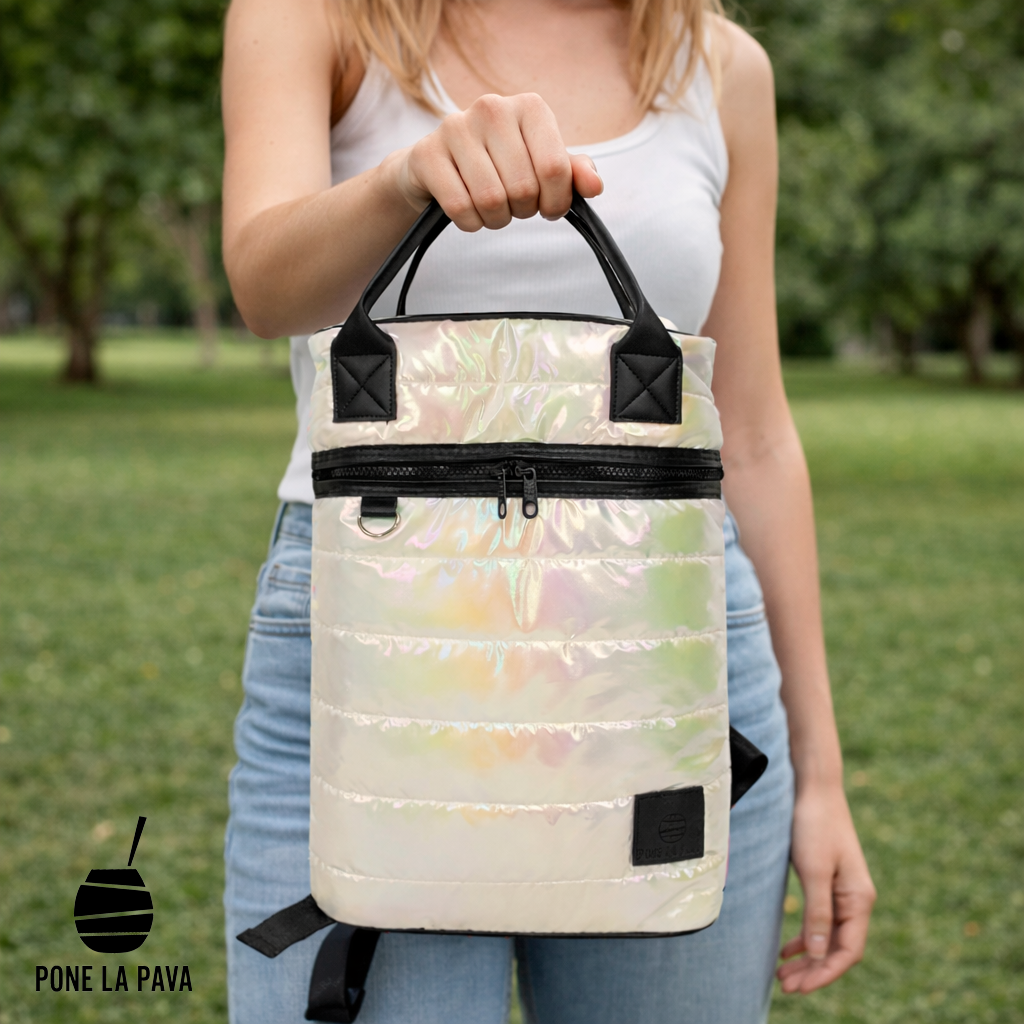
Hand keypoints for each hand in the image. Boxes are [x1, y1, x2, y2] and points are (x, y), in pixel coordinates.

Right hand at [384, 92, 602, 230]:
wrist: (437, 165)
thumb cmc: (499, 165)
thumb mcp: (542, 165)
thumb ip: (573, 174)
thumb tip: (595, 186)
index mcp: (530, 107)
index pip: (555, 170)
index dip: (555, 202)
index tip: (547, 206)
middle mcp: (492, 108)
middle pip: (523, 189)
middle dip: (522, 212)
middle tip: (514, 206)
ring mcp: (455, 127)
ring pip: (491, 201)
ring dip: (496, 220)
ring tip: (492, 208)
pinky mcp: (427, 154)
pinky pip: (461, 209)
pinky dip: (471, 223)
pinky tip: (469, 211)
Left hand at [777, 782, 875, 993]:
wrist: (815, 788)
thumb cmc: (814, 825)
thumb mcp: (813, 870)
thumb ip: (817, 912)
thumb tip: (817, 954)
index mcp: (859, 900)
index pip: (847, 951)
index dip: (824, 973)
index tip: (799, 987)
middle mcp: (856, 900)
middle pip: (837, 948)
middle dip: (813, 971)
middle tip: (785, 986)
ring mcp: (843, 892)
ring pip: (828, 937)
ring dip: (808, 957)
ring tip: (783, 975)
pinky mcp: (829, 882)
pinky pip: (821, 920)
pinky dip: (806, 937)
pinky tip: (787, 949)